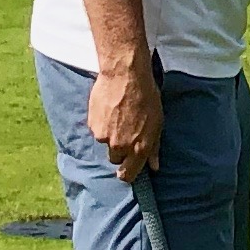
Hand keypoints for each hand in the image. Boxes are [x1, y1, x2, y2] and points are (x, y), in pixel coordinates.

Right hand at [89, 56, 163, 182]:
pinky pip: (96, 130)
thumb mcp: (158, 123)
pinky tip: (109, 109)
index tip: (126, 170)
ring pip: (105, 143)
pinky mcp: (92, 125)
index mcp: (138, 148)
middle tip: (125, 132)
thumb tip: (154, 167)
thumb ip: (154, 148)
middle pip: (115, 159)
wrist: (125, 75)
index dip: (126, 174)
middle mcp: (119, 146)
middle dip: (119, 150)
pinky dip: (101, 123)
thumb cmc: (146, 96)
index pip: (127, 175)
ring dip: (110, 134)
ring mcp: (104, 136)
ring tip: (117, 116)